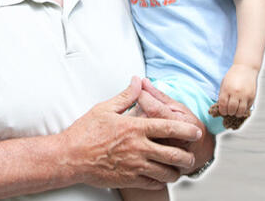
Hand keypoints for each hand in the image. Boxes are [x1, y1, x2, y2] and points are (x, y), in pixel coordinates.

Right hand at [60, 77, 201, 189]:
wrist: (68, 158)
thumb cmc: (85, 132)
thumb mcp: (106, 108)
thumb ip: (127, 95)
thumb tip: (138, 80)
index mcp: (136, 128)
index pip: (169, 127)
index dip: (186, 130)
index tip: (196, 132)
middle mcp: (138, 148)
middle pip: (173, 154)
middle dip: (187, 156)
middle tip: (192, 156)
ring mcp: (134, 166)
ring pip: (165, 172)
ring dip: (176, 172)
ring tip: (179, 169)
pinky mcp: (127, 179)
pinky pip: (152, 183)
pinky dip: (161, 181)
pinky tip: (162, 177)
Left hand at [216, 63, 257, 117]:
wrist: (246, 68)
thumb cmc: (233, 76)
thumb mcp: (224, 83)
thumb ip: (222, 95)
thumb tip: (222, 107)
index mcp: (227, 89)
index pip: (223, 105)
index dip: (222, 111)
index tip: (223, 112)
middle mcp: (236, 92)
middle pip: (232, 109)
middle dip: (229, 112)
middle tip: (229, 112)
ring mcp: (245, 95)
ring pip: (240, 111)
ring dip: (237, 113)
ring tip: (235, 111)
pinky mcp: (252, 96)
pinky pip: (247, 107)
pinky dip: (244, 110)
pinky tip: (241, 107)